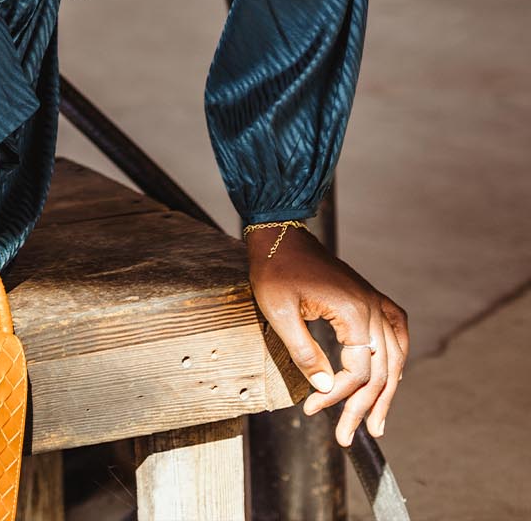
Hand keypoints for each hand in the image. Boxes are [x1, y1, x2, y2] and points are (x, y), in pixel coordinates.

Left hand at [246, 224, 408, 446]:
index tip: (312, 409)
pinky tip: (393, 374)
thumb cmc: (275, 271)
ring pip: (393, 355)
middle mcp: (371, 306)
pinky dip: (397, 355)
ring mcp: (373, 300)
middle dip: (363, 407)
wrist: (278, 235)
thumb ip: (305, 353)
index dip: (338, 396)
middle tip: (344, 436)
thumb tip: (328, 388)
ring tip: (377, 423)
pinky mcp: (368, 296)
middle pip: (379, 369)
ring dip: (386, 391)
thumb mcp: (280, 314)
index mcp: (352, 311)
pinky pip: (395, 330)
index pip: (358, 369)